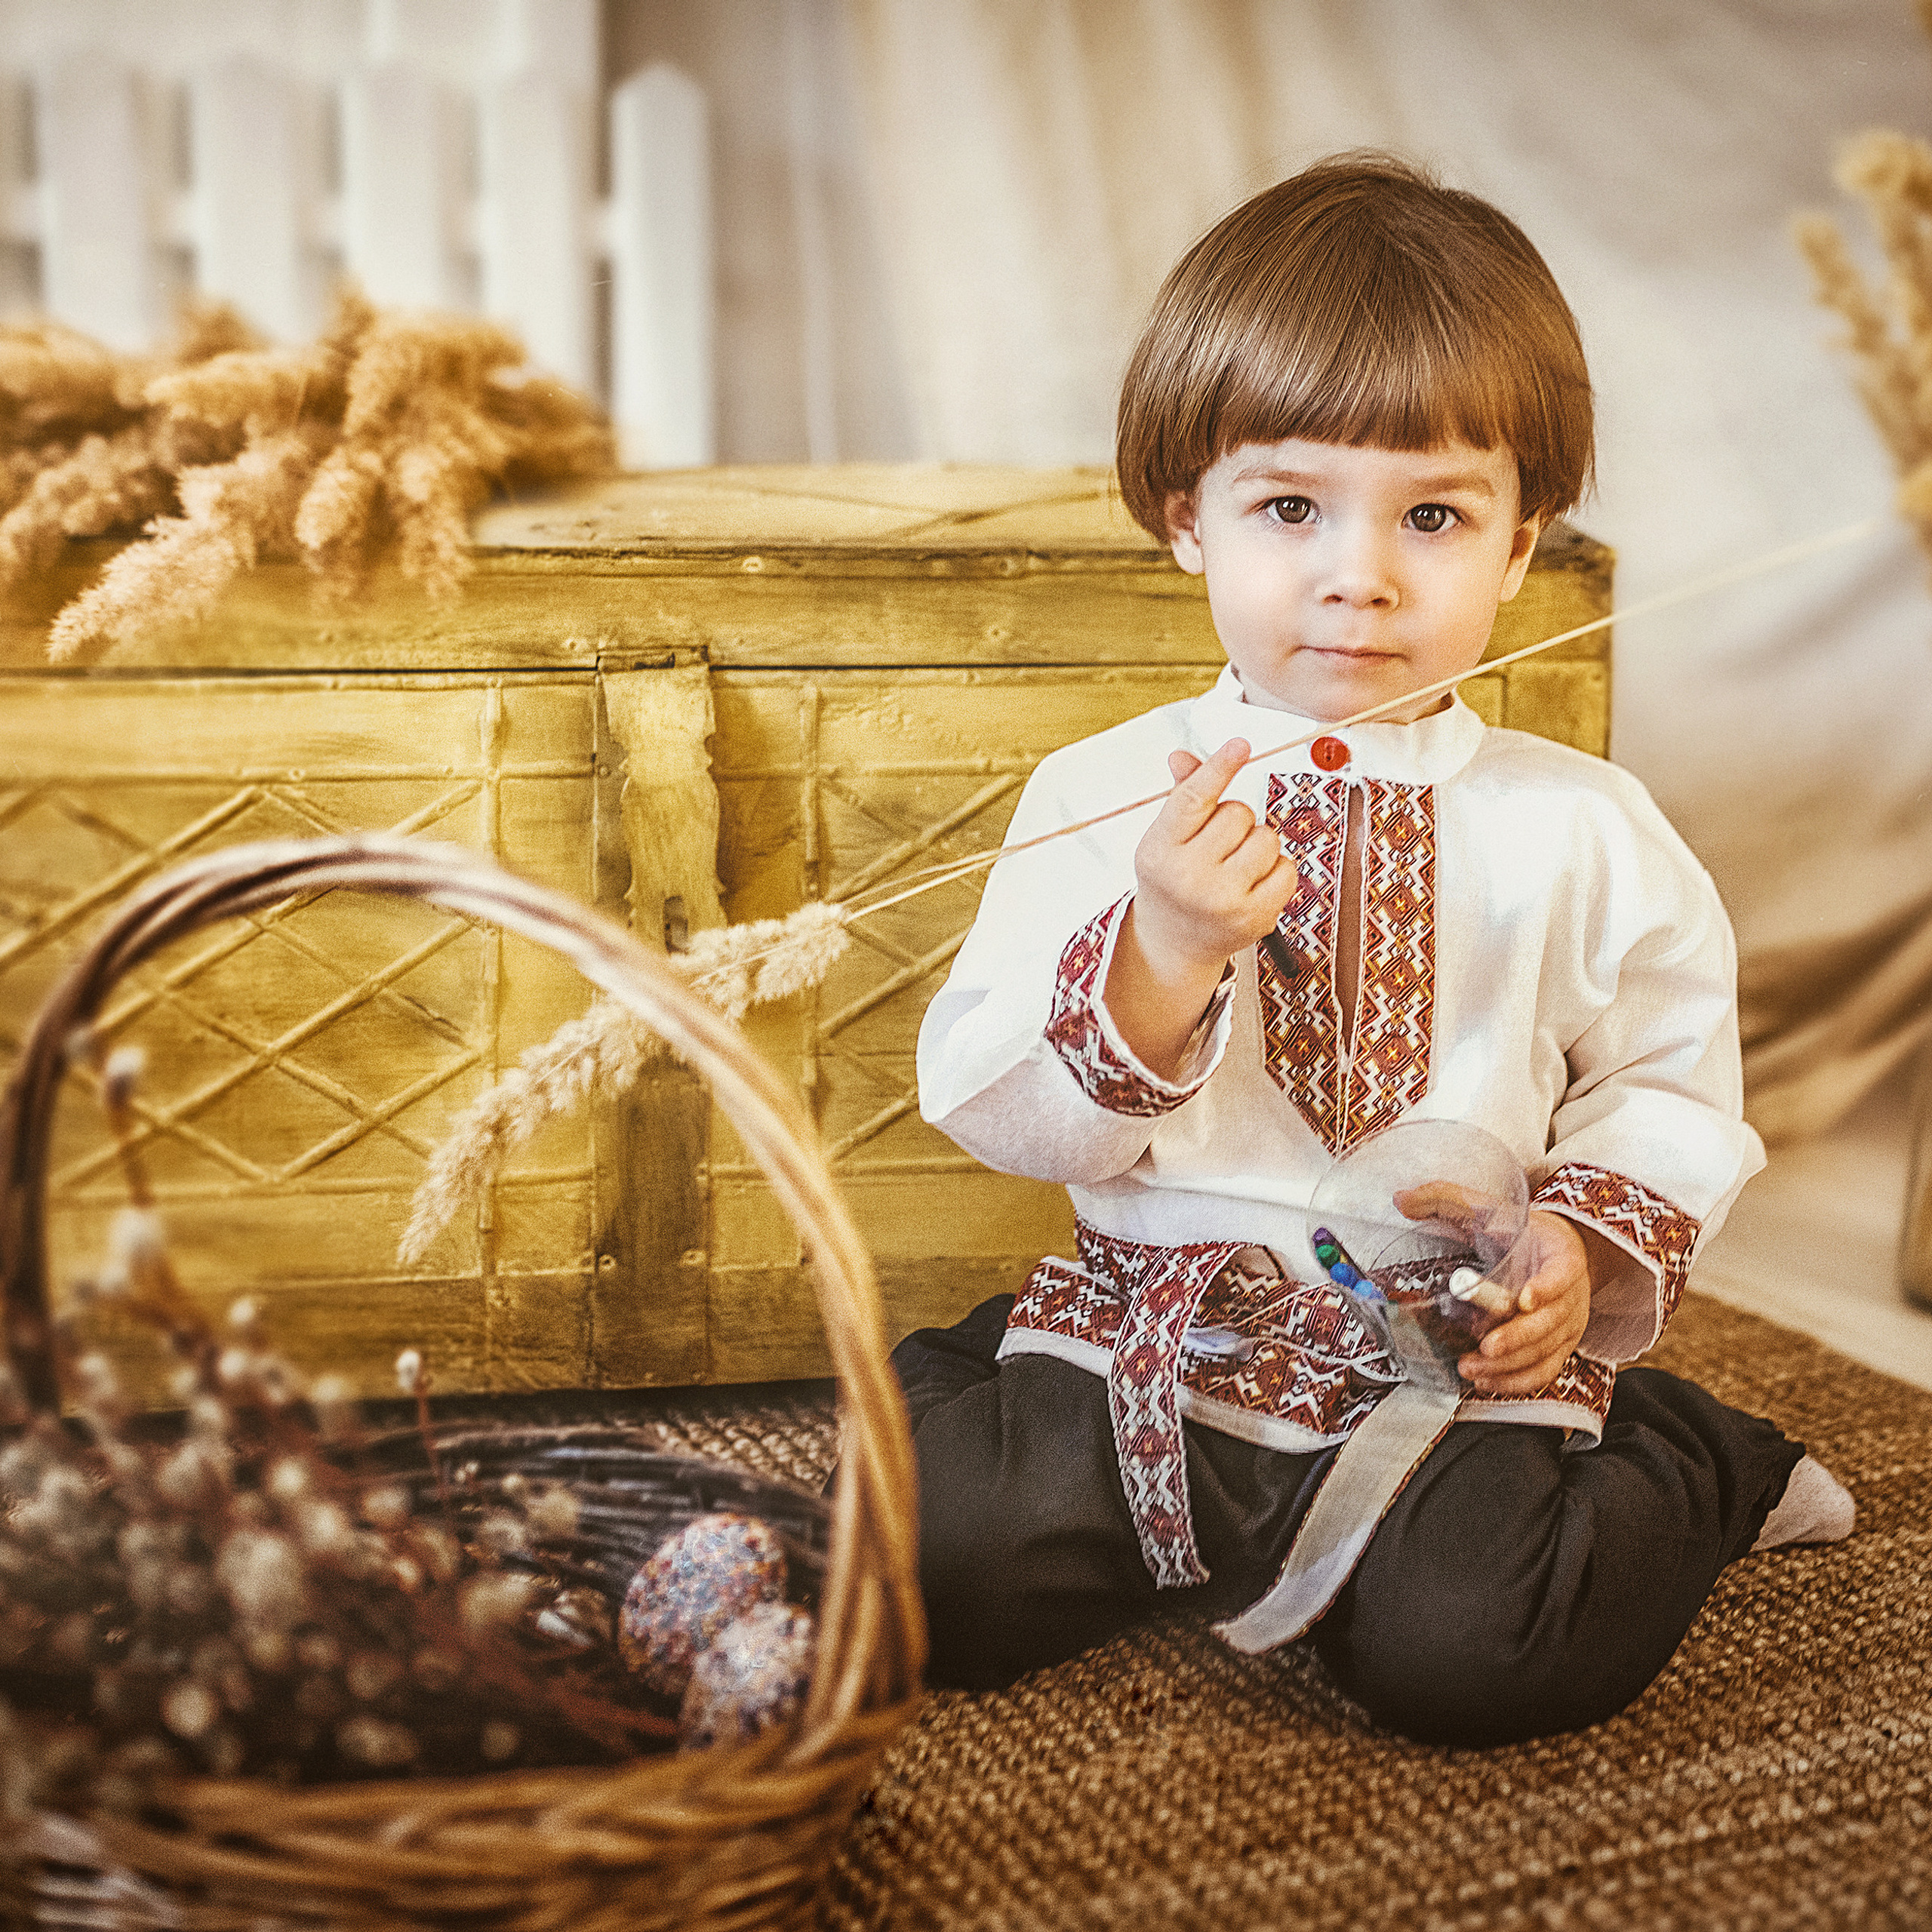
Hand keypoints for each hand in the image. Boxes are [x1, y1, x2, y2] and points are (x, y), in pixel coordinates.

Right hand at [1102, 739, 1298, 1077]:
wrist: (1173, 942)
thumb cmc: (1172, 879)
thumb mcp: (1166, 838)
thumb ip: (1182, 795)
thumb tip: (1181, 756)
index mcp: (1159, 849)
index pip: (1193, 798)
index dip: (1219, 767)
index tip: (1240, 744)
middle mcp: (1187, 876)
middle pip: (1238, 813)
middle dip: (1235, 821)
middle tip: (1217, 846)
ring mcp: (1221, 900)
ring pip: (1266, 838)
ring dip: (1257, 844)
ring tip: (1235, 866)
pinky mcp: (1253, 918)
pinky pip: (1286, 869)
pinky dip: (1277, 871)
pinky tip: (1254, 884)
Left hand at [1454, 1208, 1596, 1395]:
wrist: (1559, 1252)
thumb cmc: (1521, 1232)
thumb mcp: (1489, 1208)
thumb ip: (1446, 1198)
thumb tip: (1401, 1199)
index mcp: (1561, 1256)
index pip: (1563, 1272)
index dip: (1548, 1286)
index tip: (1525, 1297)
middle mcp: (1570, 1296)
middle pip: (1551, 1322)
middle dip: (1518, 1337)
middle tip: (1487, 1346)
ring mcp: (1566, 1326)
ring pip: (1545, 1352)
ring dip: (1510, 1365)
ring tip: (1471, 1367)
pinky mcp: (1557, 1348)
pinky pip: (1543, 1371)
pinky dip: (1516, 1381)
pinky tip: (1486, 1381)